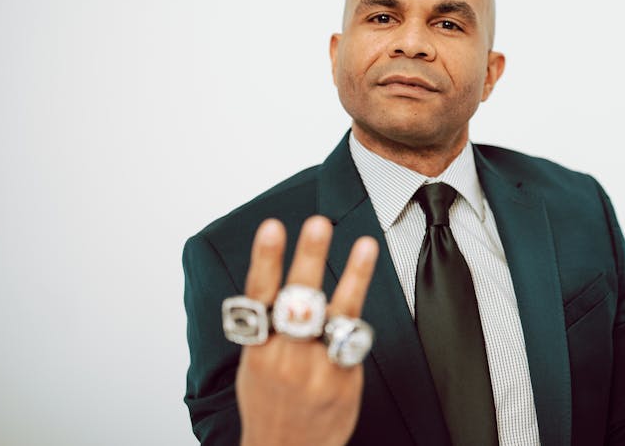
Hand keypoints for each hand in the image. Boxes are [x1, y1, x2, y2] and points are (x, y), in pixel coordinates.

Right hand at [236, 216, 378, 445]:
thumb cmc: (270, 401)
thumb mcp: (255, 363)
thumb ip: (266, 325)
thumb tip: (274, 279)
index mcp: (258, 347)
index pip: (259, 294)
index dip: (265, 259)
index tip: (272, 226)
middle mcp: (285, 354)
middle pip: (298, 298)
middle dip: (308, 257)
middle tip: (318, 223)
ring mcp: (316, 368)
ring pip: (337, 313)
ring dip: (353, 275)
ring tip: (365, 244)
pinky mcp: (343, 378)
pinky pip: (354, 338)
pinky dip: (359, 313)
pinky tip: (368, 284)